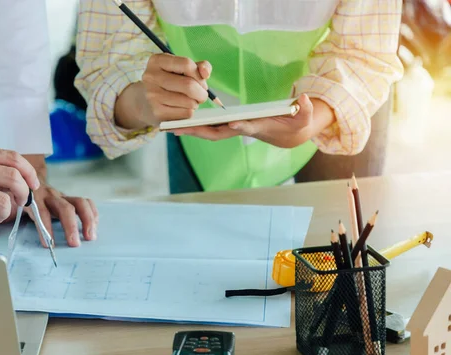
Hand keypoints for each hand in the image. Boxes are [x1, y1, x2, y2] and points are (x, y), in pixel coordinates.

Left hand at [0, 154, 98, 247]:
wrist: (15, 170)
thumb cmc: (5, 191)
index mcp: (31, 196)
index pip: (41, 211)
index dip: (45, 227)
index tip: (49, 244)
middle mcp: (47, 194)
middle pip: (63, 207)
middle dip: (70, 226)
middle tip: (74, 243)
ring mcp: (59, 195)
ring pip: (78, 203)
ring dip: (85, 219)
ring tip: (90, 236)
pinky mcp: (67, 197)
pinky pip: (84, 202)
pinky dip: (92, 213)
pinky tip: (95, 227)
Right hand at [115, 54, 211, 129]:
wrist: (145, 102)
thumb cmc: (169, 82)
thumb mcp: (181, 69)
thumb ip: (198, 66)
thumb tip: (205, 73)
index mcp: (156, 61)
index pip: (186, 64)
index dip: (199, 74)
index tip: (200, 80)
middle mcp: (151, 77)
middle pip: (188, 85)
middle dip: (201, 92)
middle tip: (202, 95)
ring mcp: (152, 96)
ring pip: (189, 101)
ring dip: (196, 103)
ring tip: (192, 101)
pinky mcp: (157, 112)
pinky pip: (185, 113)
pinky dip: (190, 112)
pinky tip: (184, 108)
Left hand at [172, 94, 328, 147]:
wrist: (288, 134)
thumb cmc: (295, 124)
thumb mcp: (303, 116)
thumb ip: (305, 109)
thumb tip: (304, 99)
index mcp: (258, 127)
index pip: (247, 126)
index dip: (240, 125)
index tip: (231, 122)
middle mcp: (241, 129)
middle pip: (218, 133)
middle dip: (199, 131)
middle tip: (179, 129)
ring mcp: (234, 128)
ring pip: (209, 131)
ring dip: (191, 130)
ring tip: (169, 127)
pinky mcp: (230, 125)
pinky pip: (209, 127)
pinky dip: (195, 126)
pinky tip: (179, 123)